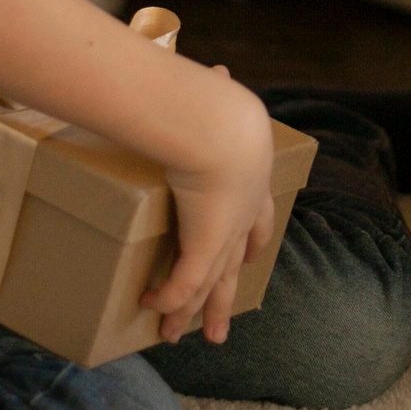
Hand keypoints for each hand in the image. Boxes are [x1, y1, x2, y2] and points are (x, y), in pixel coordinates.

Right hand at [140, 74, 274, 344]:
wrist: (221, 128)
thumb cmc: (215, 106)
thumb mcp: (221, 105)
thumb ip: (213, 95)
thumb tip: (215, 72)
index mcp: (252, 183)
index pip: (257, 222)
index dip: (251, 244)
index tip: (248, 260)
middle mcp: (242, 216)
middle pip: (233, 268)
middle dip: (222, 300)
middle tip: (217, 330)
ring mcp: (225, 236)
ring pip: (208, 286)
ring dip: (192, 314)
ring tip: (178, 338)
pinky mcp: (204, 247)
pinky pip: (184, 286)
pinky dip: (169, 300)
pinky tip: (153, 310)